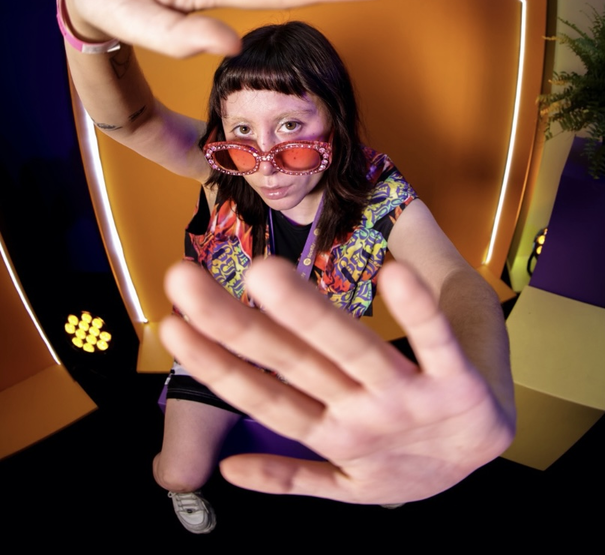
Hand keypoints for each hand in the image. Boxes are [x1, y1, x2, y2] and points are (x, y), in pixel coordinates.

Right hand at [160, 257, 514, 504]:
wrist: (488, 456)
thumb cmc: (409, 456)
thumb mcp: (346, 479)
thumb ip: (289, 476)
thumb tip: (227, 471)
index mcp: (334, 435)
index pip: (265, 397)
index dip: (217, 366)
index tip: (170, 325)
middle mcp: (364, 418)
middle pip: (295, 367)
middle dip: (238, 326)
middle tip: (184, 278)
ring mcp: (411, 401)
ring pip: (354, 354)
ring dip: (308, 317)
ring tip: (264, 271)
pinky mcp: (460, 383)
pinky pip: (437, 343)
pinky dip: (418, 313)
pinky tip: (393, 274)